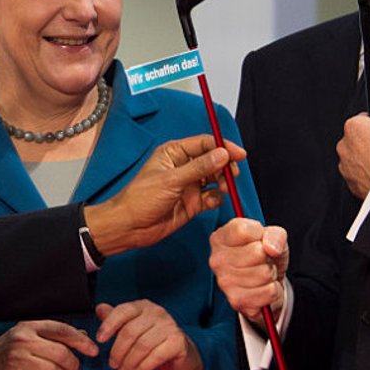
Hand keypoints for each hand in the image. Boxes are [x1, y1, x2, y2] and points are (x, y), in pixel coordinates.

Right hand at [0, 321, 96, 369]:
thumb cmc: (7, 351)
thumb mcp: (27, 335)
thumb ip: (54, 334)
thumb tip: (82, 335)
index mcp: (29, 327)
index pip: (63, 330)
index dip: (82, 341)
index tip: (94, 351)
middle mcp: (24, 340)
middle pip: (62, 354)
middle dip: (75, 366)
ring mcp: (18, 359)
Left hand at [84, 135, 243, 256]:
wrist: (131, 227)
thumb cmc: (140, 199)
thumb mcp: (171, 180)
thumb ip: (199, 167)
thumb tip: (222, 154)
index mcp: (174, 153)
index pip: (204, 143)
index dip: (223, 147)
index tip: (239, 154)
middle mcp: (183, 167)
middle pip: (213, 160)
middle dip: (225, 166)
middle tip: (232, 174)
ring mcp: (189, 185)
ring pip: (215, 178)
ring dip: (223, 182)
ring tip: (224, 188)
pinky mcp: (193, 202)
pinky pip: (212, 197)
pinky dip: (217, 198)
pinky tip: (213, 201)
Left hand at [95, 300, 201, 369]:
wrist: (182, 353)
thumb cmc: (154, 340)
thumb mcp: (134, 328)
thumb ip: (116, 319)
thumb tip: (100, 309)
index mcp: (143, 306)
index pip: (122, 311)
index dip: (108, 325)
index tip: (99, 340)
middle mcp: (157, 312)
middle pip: (130, 331)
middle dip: (118, 351)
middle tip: (113, 365)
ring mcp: (169, 326)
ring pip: (142, 345)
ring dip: (129, 362)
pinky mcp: (178, 341)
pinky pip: (156, 356)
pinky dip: (143, 367)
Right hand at [208, 218, 287, 322]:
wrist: (266, 283)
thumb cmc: (264, 256)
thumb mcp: (272, 237)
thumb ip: (274, 235)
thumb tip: (271, 248)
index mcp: (220, 238)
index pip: (243, 230)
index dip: (259, 234)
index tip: (259, 240)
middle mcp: (217, 259)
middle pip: (257, 252)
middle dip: (268, 257)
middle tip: (263, 260)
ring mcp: (225, 282)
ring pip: (264, 273)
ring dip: (271, 274)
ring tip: (263, 273)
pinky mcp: (236, 301)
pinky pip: (269, 291)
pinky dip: (273, 290)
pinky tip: (262, 287)